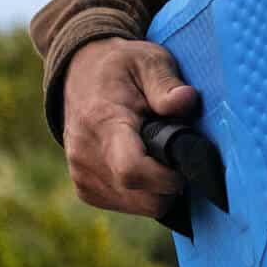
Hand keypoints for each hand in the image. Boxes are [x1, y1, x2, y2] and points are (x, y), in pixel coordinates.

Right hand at [64, 38, 202, 218]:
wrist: (79, 74)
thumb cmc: (121, 67)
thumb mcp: (148, 60)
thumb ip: (167, 83)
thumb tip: (186, 100)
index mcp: (103, 123)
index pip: (131, 170)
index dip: (167, 178)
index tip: (186, 165)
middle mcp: (86, 154)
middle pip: (142, 197)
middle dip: (171, 184)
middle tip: (178, 155)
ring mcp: (81, 174)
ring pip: (138, 206)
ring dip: (159, 190)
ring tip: (160, 156)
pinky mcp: (84, 188)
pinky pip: (126, 206)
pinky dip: (144, 194)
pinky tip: (147, 166)